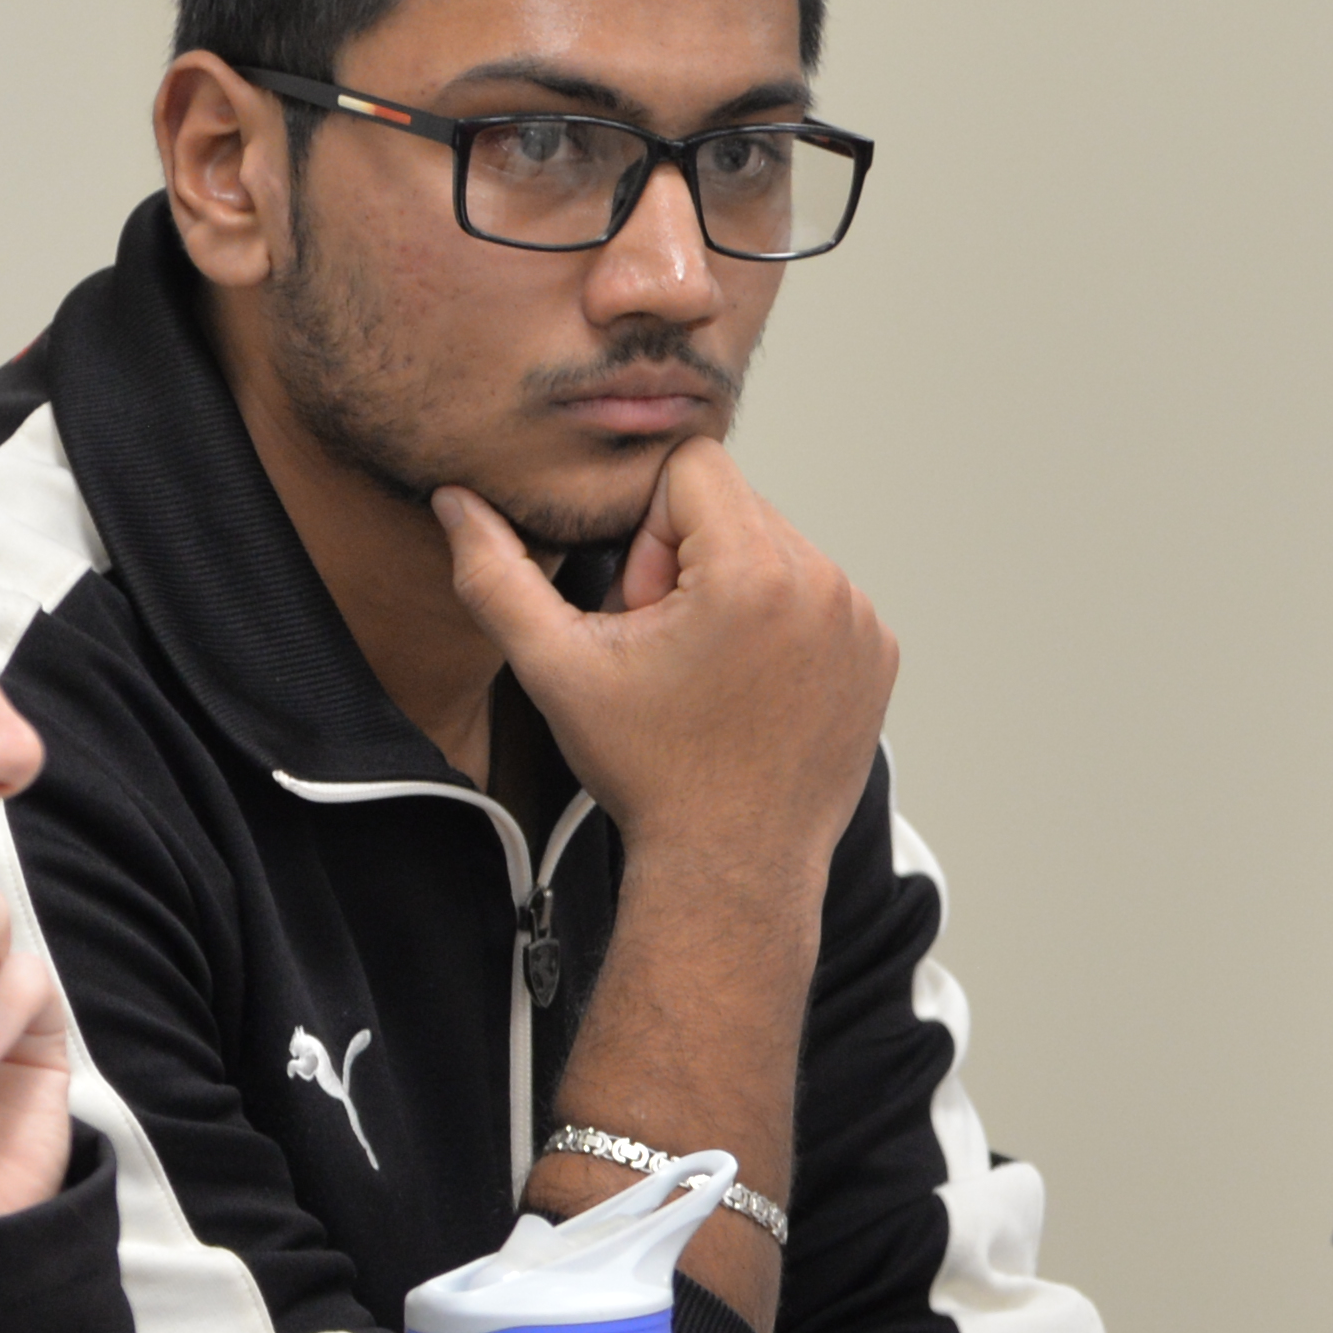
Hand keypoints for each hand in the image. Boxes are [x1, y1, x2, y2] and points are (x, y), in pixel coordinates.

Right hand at [439, 446, 897, 910]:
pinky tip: (750, 687)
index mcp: (751, 570)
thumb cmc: (648, 772)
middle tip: (670, 647)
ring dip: (733, 588)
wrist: (731, 867)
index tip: (643, 607)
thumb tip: (454, 500)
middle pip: (734, 505)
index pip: (690, 465)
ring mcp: (859, 619)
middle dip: (688, 558)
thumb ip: (497, 575)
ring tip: (709, 671)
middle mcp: (822, 583)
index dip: (647, 529)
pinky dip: (780, 622)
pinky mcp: (878, 650)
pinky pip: (818, 593)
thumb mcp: (557, 670)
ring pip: (776, 546)